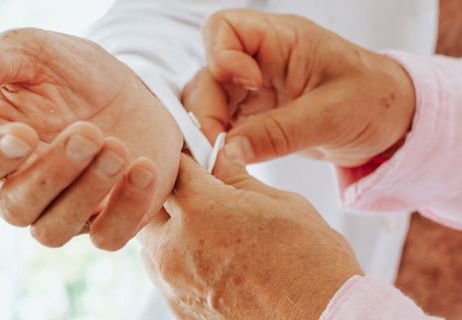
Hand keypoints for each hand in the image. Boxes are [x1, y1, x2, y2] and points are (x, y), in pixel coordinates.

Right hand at [0, 28, 181, 249]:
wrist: (136, 87)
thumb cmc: (75, 71)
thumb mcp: (36, 51)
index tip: (24, 135)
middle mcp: (26, 186)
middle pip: (17, 207)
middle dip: (53, 173)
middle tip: (90, 132)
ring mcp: (69, 207)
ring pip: (55, 229)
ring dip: (87, 192)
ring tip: (117, 148)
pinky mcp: (111, 216)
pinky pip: (109, 237)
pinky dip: (126, 209)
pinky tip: (145, 168)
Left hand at [139, 155, 362, 319]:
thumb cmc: (312, 264)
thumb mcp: (281, 204)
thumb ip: (239, 180)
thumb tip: (221, 160)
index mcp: (200, 208)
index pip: (175, 166)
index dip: (189, 158)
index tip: (199, 158)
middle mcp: (176, 246)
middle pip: (150, 204)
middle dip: (169, 193)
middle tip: (197, 190)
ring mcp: (174, 284)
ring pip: (151, 242)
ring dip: (169, 228)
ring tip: (204, 227)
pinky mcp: (180, 311)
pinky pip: (165, 276)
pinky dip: (179, 261)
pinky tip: (210, 259)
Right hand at [182, 9, 414, 166]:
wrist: (395, 122)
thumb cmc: (375, 101)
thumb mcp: (332, 114)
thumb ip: (279, 132)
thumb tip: (227, 152)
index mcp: (281, 39)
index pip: (224, 27)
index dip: (221, 56)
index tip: (248, 88)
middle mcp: (260, 59)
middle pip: (208, 71)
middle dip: (206, 109)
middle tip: (217, 148)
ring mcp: (256, 88)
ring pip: (209, 100)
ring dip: (208, 129)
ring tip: (222, 161)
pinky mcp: (257, 115)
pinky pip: (225, 123)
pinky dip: (220, 143)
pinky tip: (229, 163)